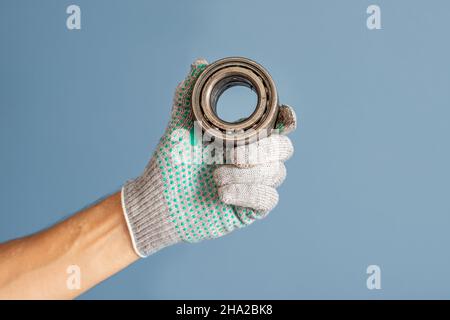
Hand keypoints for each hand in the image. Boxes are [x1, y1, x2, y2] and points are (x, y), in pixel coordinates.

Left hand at [122, 59, 296, 256]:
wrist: (157, 202)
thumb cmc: (170, 163)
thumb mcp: (179, 129)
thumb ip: (189, 98)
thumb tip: (198, 64)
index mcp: (242, 138)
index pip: (278, 127)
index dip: (287, 120)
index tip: (284, 115)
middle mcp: (253, 160)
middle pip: (283, 149)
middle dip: (262, 149)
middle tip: (230, 152)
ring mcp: (253, 185)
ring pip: (276, 174)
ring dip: (246, 173)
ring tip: (215, 176)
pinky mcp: (250, 209)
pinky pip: (267, 199)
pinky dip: (247, 193)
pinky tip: (222, 194)